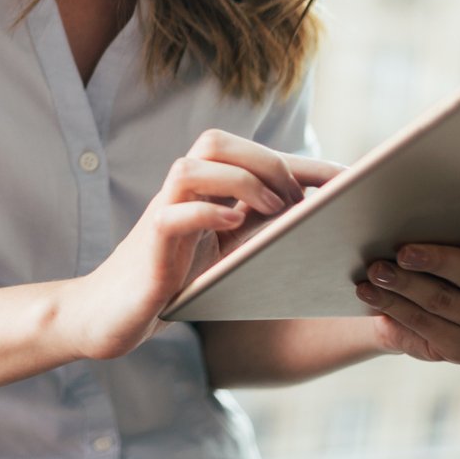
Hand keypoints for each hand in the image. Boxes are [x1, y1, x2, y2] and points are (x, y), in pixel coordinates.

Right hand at [55, 128, 345, 361]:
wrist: (109, 316)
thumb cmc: (172, 285)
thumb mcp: (225, 256)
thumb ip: (257, 234)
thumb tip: (321, 226)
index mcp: (203, 193)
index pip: (251, 155)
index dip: (303, 163)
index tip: (350, 180)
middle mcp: (181, 195)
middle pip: (216, 142)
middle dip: (267, 162)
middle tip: (297, 202)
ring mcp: (162, 215)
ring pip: (192, 167)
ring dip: (240, 181)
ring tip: (273, 210)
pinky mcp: (149, 246)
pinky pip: (174, 213)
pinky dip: (207, 213)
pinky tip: (234, 226)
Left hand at [353, 203, 459, 363]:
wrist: (418, 305)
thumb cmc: (440, 250)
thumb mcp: (453, 231)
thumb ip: (457, 210)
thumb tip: (414, 173)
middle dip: (436, 260)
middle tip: (403, 251)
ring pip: (444, 301)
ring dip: (404, 284)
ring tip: (375, 270)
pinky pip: (427, 327)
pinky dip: (394, 306)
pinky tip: (370, 293)